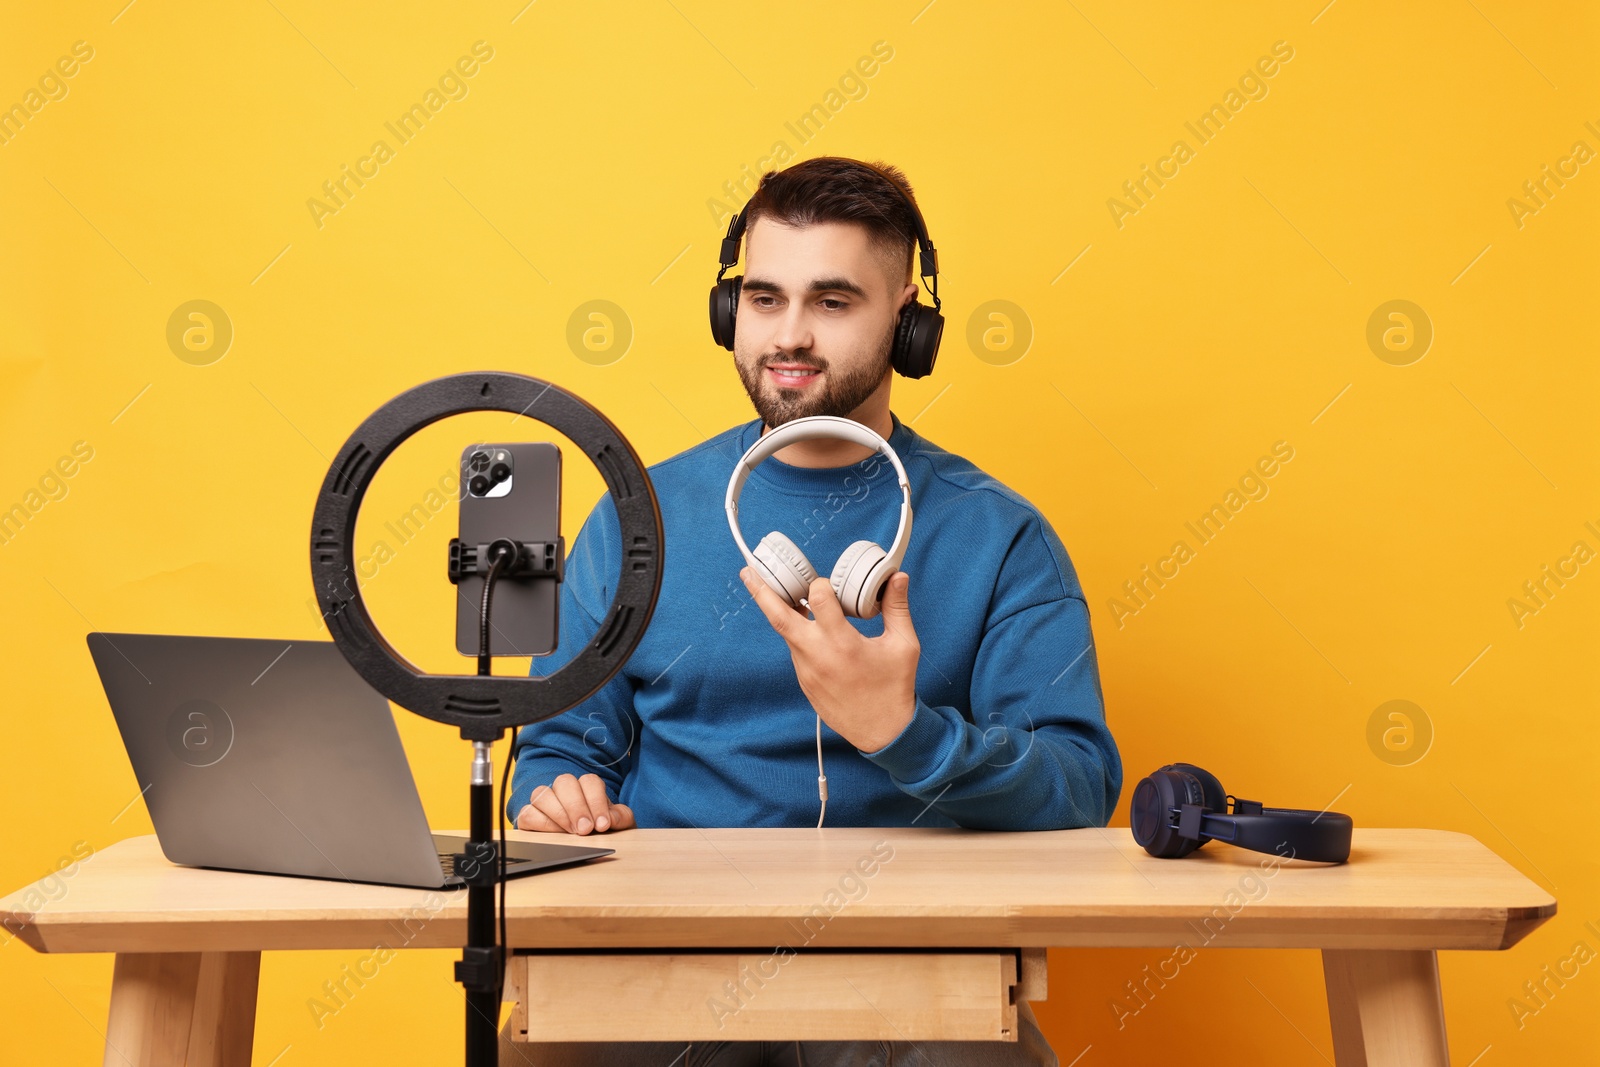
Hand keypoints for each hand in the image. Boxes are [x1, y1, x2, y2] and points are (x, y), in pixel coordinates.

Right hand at [516, 772, 634, 834]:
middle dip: (576, 806)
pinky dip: (540, 823)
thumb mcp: (618, 823)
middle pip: (564, 782)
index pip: (589, 781)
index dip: (596, 801)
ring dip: (558, 813)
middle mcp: (564, 789)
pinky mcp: (530, 817)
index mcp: (587, 786)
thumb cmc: (602, 829)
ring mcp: (545, 801)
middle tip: (585, 829)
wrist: (589, 844)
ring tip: (571, 832)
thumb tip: (609, 819)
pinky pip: (528, 813)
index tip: (603, 824)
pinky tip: (555, 835)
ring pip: (542, 794)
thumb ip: (619, 818)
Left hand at [740, 566, 918, 752]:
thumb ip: (897, 607)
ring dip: (781, 612)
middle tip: (748, 571)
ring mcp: (806, 670)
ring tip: (777, 591)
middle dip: (761, 592)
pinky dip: (797, 634)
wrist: (882, 732)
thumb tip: (897, 577)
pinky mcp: (804, 681)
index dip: (821, 584)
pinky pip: (796, 650)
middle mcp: (818, 655)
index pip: (818, 599)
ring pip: (786, 633)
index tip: (829, 584)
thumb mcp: (903, 645)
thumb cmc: (894, 688)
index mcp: (842, 644)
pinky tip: (806, 625)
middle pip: (779, 617)